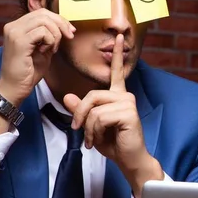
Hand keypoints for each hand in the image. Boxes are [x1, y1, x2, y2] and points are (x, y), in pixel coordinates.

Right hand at [0, 9, 75, 106]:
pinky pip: (43, 32)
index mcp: (17, 26)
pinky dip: (50, 41)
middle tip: (69, 37)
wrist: (15, 88)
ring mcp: (14, 32)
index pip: (41, 13)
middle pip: (43, 13)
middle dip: (61, 24)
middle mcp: (12, 26)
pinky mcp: (19, 42)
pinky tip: (45, 52)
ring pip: (44, 21)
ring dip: (55, 35)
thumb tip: (66, 26)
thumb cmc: (29, 71)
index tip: (70, 31)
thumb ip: (50, 36)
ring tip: (52, 49)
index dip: (59, 19)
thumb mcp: (43, 49)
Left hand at [63, 34, 162, 197]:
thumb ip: (81, 111)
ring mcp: (128, 103)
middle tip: (79, 132)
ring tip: (92, 140)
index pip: (116, 72)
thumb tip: (68, 97)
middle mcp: (125, 96)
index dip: (117, 54)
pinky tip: (100, 140)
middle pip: (91, 95)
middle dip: (80, 115)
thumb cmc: (114, 144)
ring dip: (88, 128)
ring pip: (94, 108)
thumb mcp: (91, 126)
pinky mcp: (128, 113)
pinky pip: (100, 118)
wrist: (129, 160)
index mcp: (118, 96)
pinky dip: (94, 132)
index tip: (119, 37)